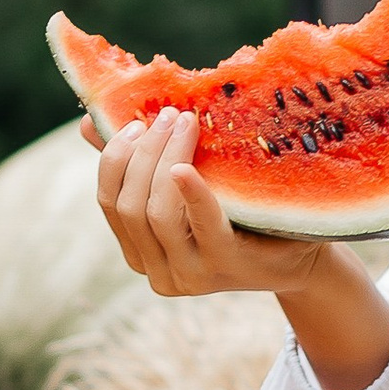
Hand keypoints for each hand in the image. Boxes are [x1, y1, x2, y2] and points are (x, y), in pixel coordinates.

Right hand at [88, 106, 321, 303]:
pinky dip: (190, 193)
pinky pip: (197, 224)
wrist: (301, 254)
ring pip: (156, 213)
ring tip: (186, 122)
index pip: (109, 202)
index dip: (114, 159)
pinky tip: (185, 168)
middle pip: (129, 206)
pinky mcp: (223, 267)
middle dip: (143, 154)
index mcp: (141, 254)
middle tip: (169, 114)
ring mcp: (189, 275)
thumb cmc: (240, 216)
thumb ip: (143, 165)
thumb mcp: (187, 191)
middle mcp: (158, 273)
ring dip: (165, 159)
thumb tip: (88, 122)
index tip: (134, 123)